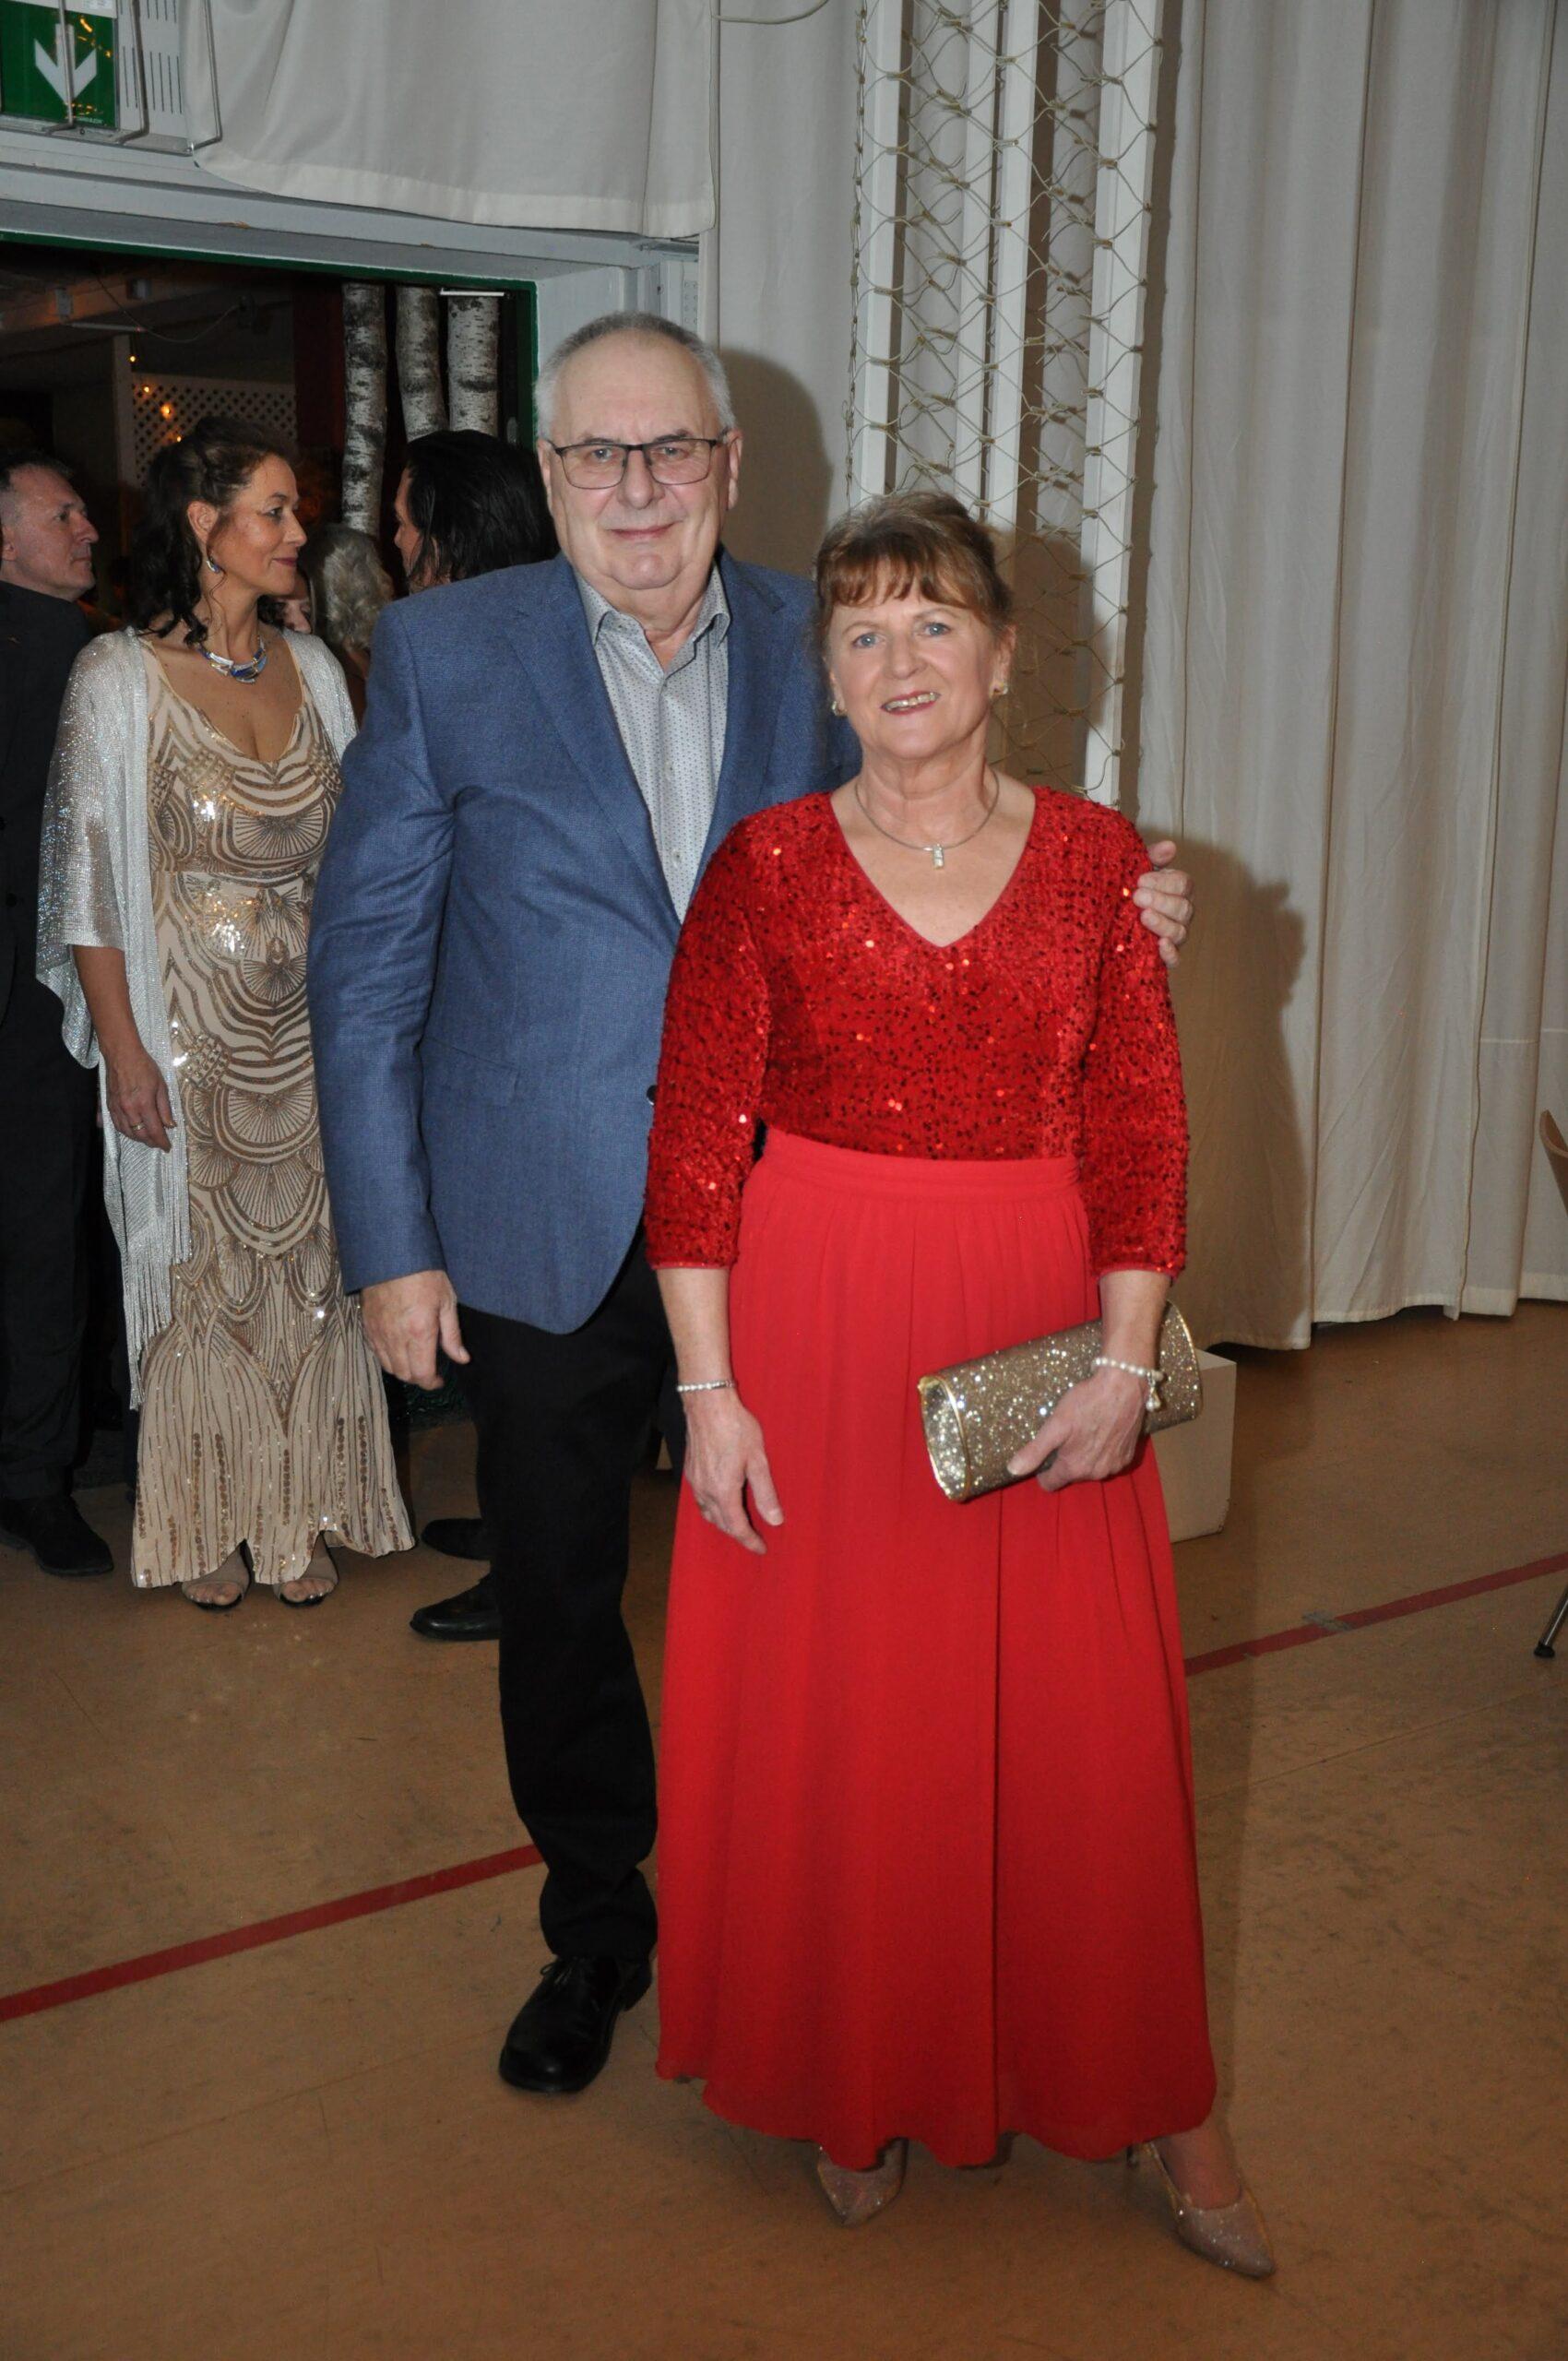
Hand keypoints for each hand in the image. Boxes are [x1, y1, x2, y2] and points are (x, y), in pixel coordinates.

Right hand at [106, 1039, 175, 1151]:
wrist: (122, 1055)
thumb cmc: (144, 1067)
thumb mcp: (161, 1085)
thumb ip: (165, 1108)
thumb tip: (169, 1125)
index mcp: (144, 1104)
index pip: (154, 1130)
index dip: (162, 1142)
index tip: (167, 1147)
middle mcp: (129, 1109)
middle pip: (140, 1135)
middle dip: (151, 1142)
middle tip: (159, 1143)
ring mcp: (117, 1108)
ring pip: (127, 1132)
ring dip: (138, 1139)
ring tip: (147, 1139)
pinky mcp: (109, 1105)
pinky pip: (116, 1125)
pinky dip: (126, 1131)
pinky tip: (132, 1131)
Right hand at [361, 1268, 468, 1387]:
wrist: (392, 1254)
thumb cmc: (425, 1274)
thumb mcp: (447, 1302)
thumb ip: (453, 1335)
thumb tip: (462, 1359)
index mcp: (419, 1333)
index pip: (421, 1374)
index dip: (431, 1383)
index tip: (439, 1380)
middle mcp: (396, 1338)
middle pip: (405, 1374)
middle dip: (419, 1377)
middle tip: (430, 1370)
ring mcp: (378, 1333)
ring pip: (389, 1367)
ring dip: (403, 1369)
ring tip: (415, 1360)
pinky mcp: (367, 1326)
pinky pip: (376, 1352)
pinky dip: (388, 1357)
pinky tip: (398, 1348)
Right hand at [682, 1388, 782, 1555]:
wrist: (707, 1404)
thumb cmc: (735, 1427)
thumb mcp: (758, 1460)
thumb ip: (765, 1493)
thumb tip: (775, 1520)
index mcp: (723, 1491)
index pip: (737, 1527)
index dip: (750, 1541)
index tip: (762, 1549)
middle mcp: (705, 1491)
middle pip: (720, 1524)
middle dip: (737, 1534)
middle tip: (754, 1539)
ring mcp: (695, 1481)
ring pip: (707, 1513)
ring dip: (723, 1523)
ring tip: (738, 1525)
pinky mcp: (690, 1470)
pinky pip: (700, 1500)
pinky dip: (712, 1509)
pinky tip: (721, 1502)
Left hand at [1006, 1365, 1145, 1491]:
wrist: (1123, 1386)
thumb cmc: (1086, 1403)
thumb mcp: (1055, 1425)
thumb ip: (1034, 1451)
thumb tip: (1013, 1470)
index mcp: (1075, 1468)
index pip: (1050, 1483)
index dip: (1042, 1471)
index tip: (1044, 1454)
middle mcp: (1096, 1474)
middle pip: (1072, 1474)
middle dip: (1066, 1459)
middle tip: (1065, 1434)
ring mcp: (1115, 1466)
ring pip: (1091, 1468)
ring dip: (1085, 1455)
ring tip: (1084, 1430)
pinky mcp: (1128, 1456)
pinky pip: (1108, 1460)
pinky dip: (1103, 1451)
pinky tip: (1102, 1430)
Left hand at [1135, 841, 1193, 968]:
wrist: (1104, 917)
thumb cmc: (1125, 890)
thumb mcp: (1134, 871)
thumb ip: (1150, 858)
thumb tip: (1170, 846)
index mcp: (1176, 890)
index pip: (1183, 884)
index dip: (1164, 882)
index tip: (1140, 880)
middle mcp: (1180, 913)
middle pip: (1183, 908)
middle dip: (1161, 901)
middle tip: (1137, 897)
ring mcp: (1174, 936)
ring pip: (1180, 932)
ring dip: (1163, 924)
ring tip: (1143, 916)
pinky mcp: (1163, 957)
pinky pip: (1175, 959)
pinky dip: (1170, 954)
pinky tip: (1160, 945)